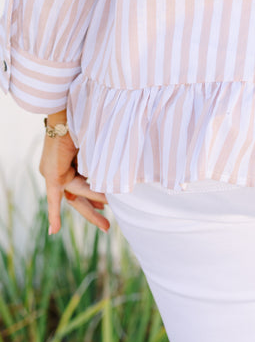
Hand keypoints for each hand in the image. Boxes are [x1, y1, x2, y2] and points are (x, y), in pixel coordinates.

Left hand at [39, 112, 109, 234]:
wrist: (70, 111)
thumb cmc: (87, 121)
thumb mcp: (96, 147)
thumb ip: (101, 163)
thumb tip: (115, 177)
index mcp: (69, 161)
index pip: (82, 184)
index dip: (94, 197)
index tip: (105, 207)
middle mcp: (60, 169)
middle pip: (77, 197)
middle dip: (92, 213)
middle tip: (107, 227)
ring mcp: (54, 173)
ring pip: (76, 194)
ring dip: (93, 199)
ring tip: (108, 205)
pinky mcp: (52, 175)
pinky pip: (54, 198)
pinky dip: (54, 214)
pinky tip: (54, 230)